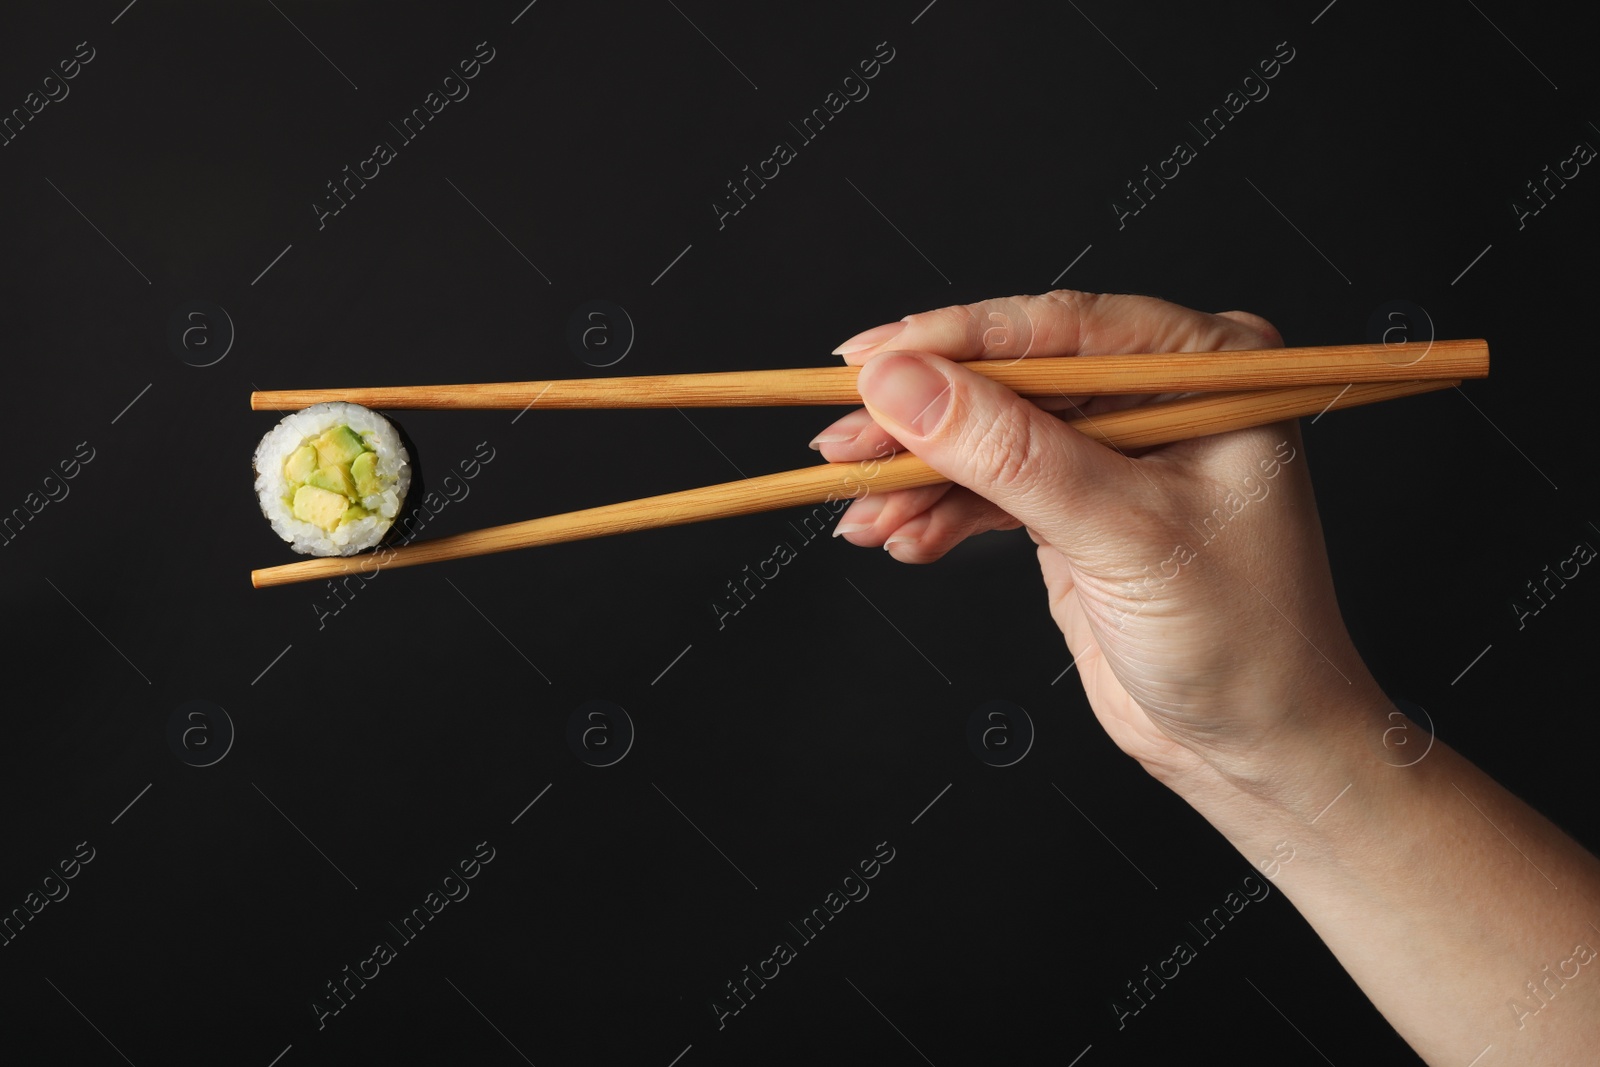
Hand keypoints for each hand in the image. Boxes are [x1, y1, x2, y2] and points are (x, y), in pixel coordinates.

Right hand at [816, 291, 1387, 793]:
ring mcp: (1110, 450)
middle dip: (922, 418)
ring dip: (916, 478)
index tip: (871, 362)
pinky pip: (986, 491)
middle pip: (1010, 379)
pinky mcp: (1073, 506)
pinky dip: (937, 516)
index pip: (1061, 328)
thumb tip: (903, 385)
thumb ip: (1010, 454)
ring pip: (986, 437)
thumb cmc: (1243, 639)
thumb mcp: (1121, 533)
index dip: (956, 340)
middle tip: (842, 440)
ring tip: (860, 513)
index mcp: (1207, 364)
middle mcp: (1157, 393)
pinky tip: (899, 539)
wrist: (1256, 748)